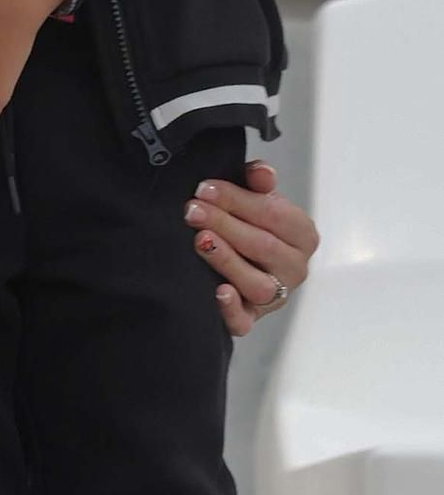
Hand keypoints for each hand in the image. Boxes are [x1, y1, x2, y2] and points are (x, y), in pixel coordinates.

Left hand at [187, 161, 320, 337]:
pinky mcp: (252, 318)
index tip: (205, 189)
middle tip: (193, 210)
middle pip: (262, 246)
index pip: (273, 215)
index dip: (238, 200)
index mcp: (302, 235)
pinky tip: (218, 292)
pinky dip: (231, 309)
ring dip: (226, 260)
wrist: (248, 260)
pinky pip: (244, 321)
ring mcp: (275, 296)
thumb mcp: (259, 198)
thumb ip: (259, 181)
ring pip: (256, 283)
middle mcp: (294, 268)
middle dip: (224, 224)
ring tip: (201, 240)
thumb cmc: (254, 226)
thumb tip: (261, 173)